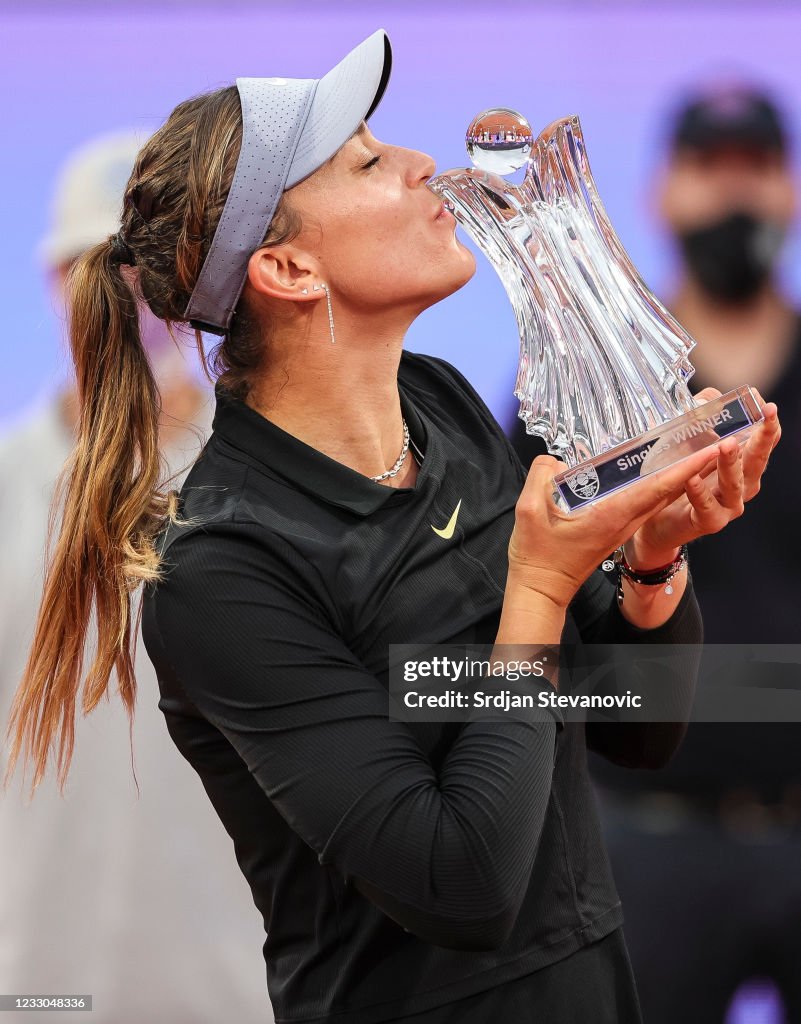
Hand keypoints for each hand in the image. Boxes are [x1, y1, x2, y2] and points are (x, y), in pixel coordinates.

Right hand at [508, 444, 725, 608]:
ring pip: (659, 497)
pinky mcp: (615, 530)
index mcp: (612, 515)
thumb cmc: (538, 556)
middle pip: (667, 491)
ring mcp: (621, 527)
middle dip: (692, 466)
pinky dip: (659, 486)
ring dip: (678, 475)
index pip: (657, 488)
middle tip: (710, 439)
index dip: (685, 468)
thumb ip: (542, 477)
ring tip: (691, 449)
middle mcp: (624, 521)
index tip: (709, 451)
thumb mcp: (529, 511)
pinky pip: (644, 503)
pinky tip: (657, 472)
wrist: (542, 589)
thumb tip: (555, 460)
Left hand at [626, 387, 781, 568]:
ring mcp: (728, 505)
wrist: (659, 522)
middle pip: (758, 459)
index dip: (768, 422)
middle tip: (765, 415)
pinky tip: (692, 478)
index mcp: (743, 463)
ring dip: (730, 462)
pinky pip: (706, 506)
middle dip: (762, 436)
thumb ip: (701, 421)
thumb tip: (707, 398)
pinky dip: (700, 491)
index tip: (765, 404)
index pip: (763, 440)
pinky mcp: (709, 521)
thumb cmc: (679, 480)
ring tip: (726, 444)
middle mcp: (742, 484)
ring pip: (734, 484)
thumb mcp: (690, 446)